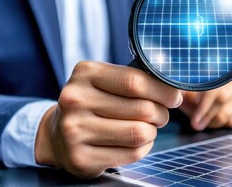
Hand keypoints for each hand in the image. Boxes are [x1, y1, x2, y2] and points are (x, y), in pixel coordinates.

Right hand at [35, 61, 181, 177]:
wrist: (57, 134)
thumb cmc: (92, 103)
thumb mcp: (104, 80)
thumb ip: (133, 78)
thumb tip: (173, 84)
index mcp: (85, 73)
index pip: (135, 81)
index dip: (163, 90)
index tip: (174, 97)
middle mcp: (75, 100)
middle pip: (142, 109)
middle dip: (161, 113)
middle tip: (160, 114)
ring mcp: (75, 131)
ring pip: (140, 133)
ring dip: (153, 131)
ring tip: (147, 127)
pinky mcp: (81, 157)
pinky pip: (133, 153)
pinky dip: (144, 148)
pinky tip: (136, 142)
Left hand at [179, 75, 231, 130]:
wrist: (211, 77)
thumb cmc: (197, 80)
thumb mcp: (189, 81)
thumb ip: (184, 88)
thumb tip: (178, 99)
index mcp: (220, 67)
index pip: (214, 90)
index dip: (203, 106)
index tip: (195, 118)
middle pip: (222, 101)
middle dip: (207, 116)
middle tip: (196, 124)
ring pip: (228, 114)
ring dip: (213, 122)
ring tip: (202, 122)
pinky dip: (221, 124)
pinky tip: (212, 119)